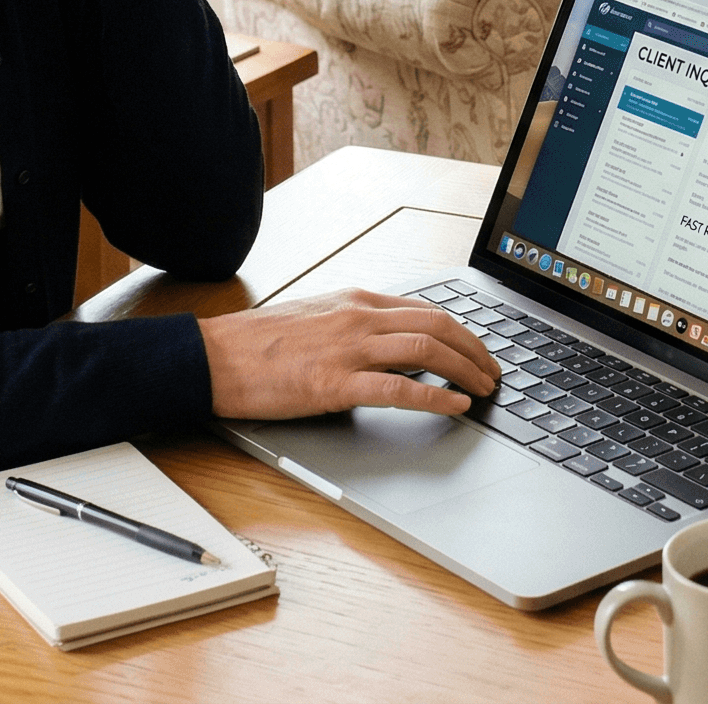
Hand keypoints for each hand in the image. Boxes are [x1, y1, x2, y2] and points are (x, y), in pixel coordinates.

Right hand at [196, 289, 501, 419]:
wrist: (213, 357)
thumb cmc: (257, 343)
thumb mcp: (316, 318)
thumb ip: (355, 324)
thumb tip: (392, 340)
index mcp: (356, 300)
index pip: (426, 309)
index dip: (463, 331)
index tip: (480, 349)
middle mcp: (358, 317)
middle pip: (438, 324)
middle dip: (476, 350)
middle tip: (494, 373)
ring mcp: (348, 349)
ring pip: (427, 349)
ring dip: (466, 370)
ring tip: (484, 390)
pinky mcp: (335, 384)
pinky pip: (399, 388)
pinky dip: (435, 397)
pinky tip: (455, 407)